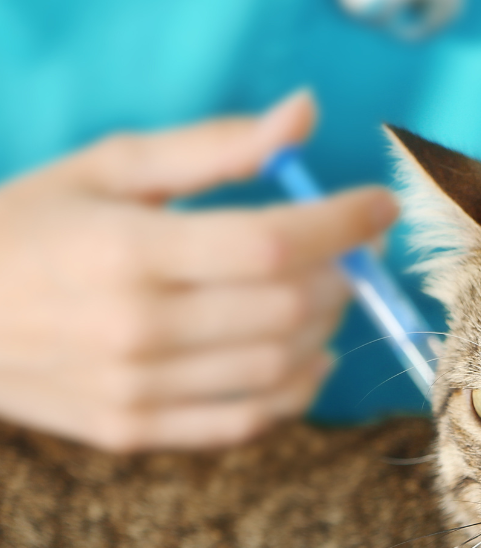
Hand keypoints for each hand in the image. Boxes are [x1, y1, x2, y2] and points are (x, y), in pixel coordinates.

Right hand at [0, 92, 398, 450]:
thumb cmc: (33, 228)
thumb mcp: (109, 168)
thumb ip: (213, 146)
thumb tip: (305, 116)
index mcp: (126, 249)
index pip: (271, 242)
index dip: (343, 223)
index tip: (380, 205)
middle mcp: (135, 327)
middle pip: (287, 309)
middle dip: (343, 274)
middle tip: (351, 252)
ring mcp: (137, 390)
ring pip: (279, 368)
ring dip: (326, 328)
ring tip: (326, 296)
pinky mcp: (138, 431)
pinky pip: (247, 422)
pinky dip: (296, 391)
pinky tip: (306, 357)